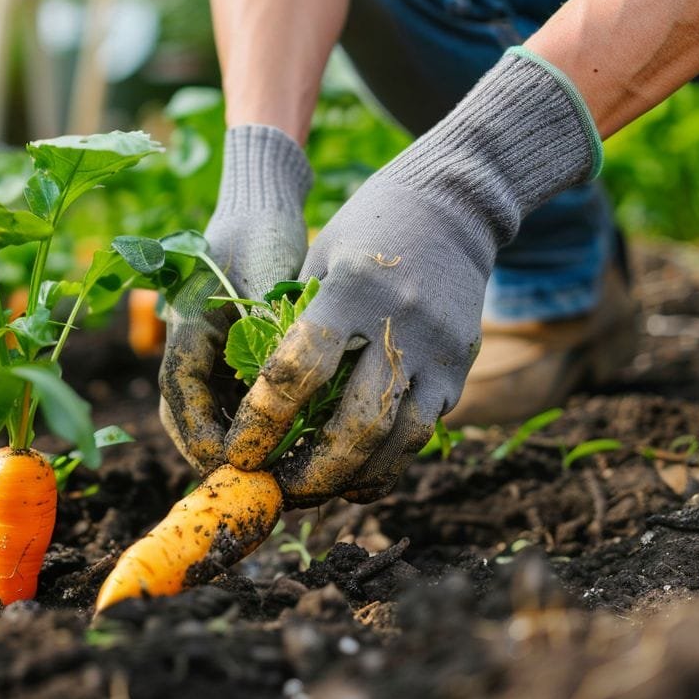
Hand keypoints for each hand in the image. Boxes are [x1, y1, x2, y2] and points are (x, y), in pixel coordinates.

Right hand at [159, 124, 311, 472]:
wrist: (258, 205)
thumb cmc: (259, 234)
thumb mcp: (265, 280)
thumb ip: (267, 332)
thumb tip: (277, 396)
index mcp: (184, 327)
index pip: (180, 395)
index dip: (203, 437)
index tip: (236, 465)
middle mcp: (186, 347)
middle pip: (187, 418)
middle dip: (219, 456)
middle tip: (261, 485)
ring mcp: (202, 355)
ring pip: (208, 416)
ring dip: (236, 446)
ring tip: (278, 473)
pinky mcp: (223, 357)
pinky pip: (229, 404)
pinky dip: (253, 427)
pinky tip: (291, 442)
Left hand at [224, 182, 489, 504]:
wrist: (455, 206)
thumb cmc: (366, 228)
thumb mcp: (317, 256)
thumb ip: (291, 322)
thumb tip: (253, 399)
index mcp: (351, 288)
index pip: (299, 370)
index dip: (264, 421)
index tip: (240, 452)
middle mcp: (400, 323)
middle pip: (356, 424)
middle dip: (312, 472)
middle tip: (279, 491)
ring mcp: (437, 350)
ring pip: (396, 441)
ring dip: (351, 479)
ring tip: (313, 492)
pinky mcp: (459, 368)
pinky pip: (421, 432)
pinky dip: (386, 463)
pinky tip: (355, 478)